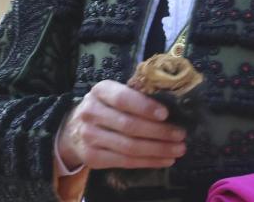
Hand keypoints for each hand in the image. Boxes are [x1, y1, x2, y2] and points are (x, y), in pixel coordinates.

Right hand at [57, 79, 186, 169]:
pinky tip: (164, 159)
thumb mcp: (113, 94)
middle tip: (180, 134)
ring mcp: (90, 137)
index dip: (145, 107)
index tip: (166, 114)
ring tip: (178, 149)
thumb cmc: (104, 108)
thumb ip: (136, 95)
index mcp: (100, 91)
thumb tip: (173, 104)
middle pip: (129, 125)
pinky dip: (148, 162)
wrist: (73, 129)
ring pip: (129, 147)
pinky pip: (125, 162)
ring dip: (158, 149)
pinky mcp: (93, 158)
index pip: (123, 98)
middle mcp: (91, 112)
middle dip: (159, 132)